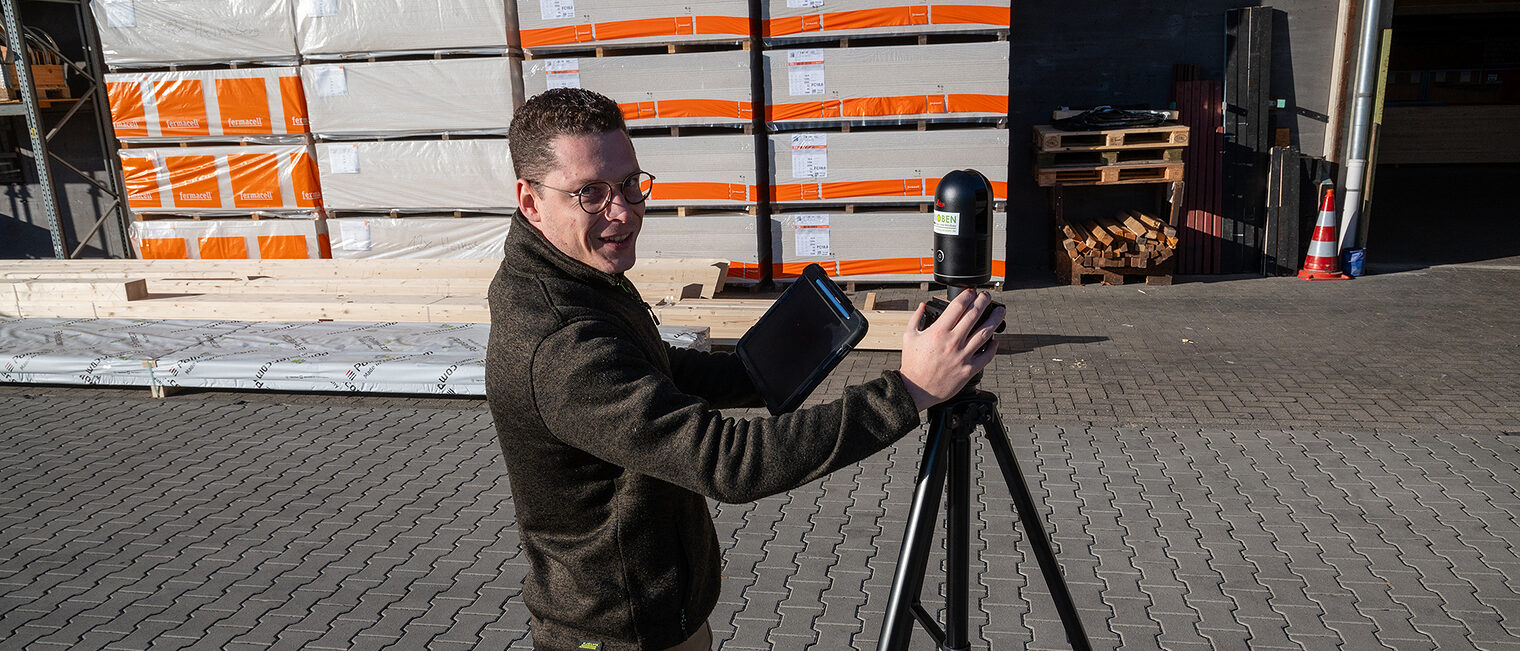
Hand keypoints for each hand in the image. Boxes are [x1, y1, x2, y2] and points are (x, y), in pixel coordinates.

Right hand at [897, 290, 1003, 410]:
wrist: (916, 389)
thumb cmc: (912, 364)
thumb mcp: (909, 337)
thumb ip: (916, 318)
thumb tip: (923, 305)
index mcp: (938, 331)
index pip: (958, 306)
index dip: (967, 295)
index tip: (971, 291)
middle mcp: (953, 342)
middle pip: (974, 315)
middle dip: (984, 301)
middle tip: (987, 296)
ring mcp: (963, 356)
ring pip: (985, 333)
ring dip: (995, 319)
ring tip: (1000, 311)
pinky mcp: (968, 369)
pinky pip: (986, 356)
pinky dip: (993, 346)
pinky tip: (995, 340)